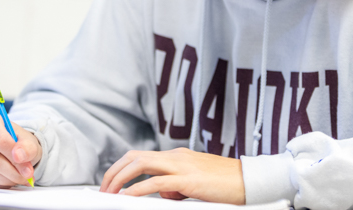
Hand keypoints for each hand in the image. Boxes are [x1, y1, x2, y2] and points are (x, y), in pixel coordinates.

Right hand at [0, 109, 41, 187]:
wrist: (5, 145)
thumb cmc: (16, 141)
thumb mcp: (28, 141)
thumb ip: (27, 147)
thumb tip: (19, 156)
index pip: (0, 140)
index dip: (16, 157)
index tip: (28, 168)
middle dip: (13, 172)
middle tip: (26, 177)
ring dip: (5, 180)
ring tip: (18, 179)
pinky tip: (5, 180)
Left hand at [100, 148, 244, 203]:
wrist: (249, 181)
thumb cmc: (225, 184)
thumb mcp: (195, 183)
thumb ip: (176, 185)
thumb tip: (163, 194)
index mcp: (177, 157)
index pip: (141, 156)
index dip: (121, 168)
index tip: (110, 183)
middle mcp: (176, 157)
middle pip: (134, 157)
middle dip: (114, 172)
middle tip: (104, 190)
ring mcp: (181, 166)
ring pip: (140, 164)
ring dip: (120, 179)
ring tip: (110, 194)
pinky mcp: (188, 179)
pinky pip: (156, 182)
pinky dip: (138, 189)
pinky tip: (128, 197)